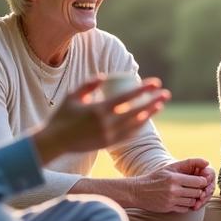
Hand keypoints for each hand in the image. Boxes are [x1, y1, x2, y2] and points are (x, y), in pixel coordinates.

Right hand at [33, 77, 169, 161]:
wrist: (54, 142)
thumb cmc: (61, 116)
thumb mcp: (72, 96)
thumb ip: (88, 85)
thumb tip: (104, 76)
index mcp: (98, 110)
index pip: (127, 98)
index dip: (143, 89)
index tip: (156, 83)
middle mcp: (106, 124)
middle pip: (136, 111)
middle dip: (153, 102)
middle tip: (166, 94)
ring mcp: (108, 136)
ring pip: (135, 125)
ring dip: (149, 114)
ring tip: (160, 105)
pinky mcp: (107, 144)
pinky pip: (128, 136)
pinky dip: (138, 127)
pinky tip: (145, 120)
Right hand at [132, 158, 213, 212]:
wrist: (138, 191)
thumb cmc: (156, 177)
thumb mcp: (170, 167)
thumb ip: (189, 163)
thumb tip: (207, 162)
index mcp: (174, 178)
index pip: (199, 182)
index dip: (202, 181)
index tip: (200, 180)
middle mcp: (173, 190)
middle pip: (197, 192)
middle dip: (199, 190)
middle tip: (196, 187)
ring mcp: (171, 201)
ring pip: (192, 202)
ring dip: (193, 198)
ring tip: (188, 193)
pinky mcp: (169, 208)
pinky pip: (185, 209)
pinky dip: (186, 205)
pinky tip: (182, 200)